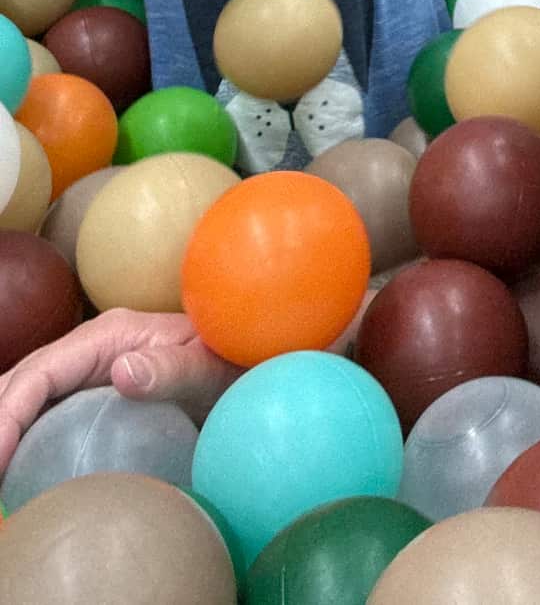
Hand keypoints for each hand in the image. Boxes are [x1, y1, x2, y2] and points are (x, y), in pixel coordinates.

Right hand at [0, 309, 240, 471]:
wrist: (247, 361)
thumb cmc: (232, 361)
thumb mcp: (210, 367)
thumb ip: (173, 370)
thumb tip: (121, 373)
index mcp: (109, 337)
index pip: (41, 372)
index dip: (8, 412)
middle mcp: (90, 348)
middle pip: (22, 380)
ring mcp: (89, 369)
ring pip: (28, 393)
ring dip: (5, 423)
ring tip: (0, 470)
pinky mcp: (94, 391)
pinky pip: (46, 409)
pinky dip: (22, 433)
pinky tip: (17, 464)